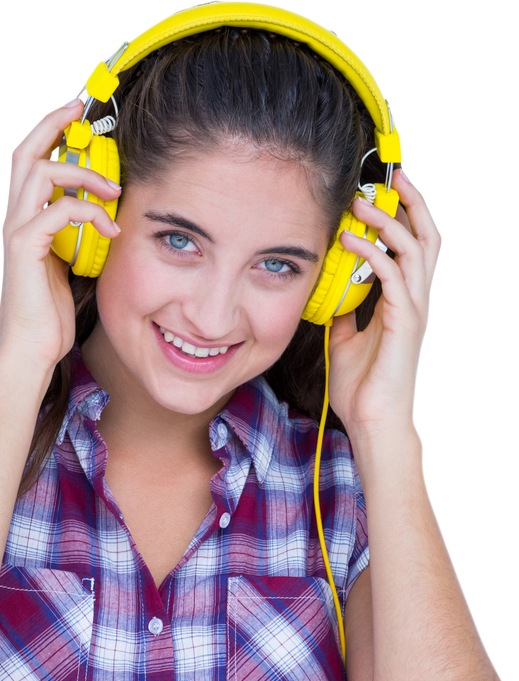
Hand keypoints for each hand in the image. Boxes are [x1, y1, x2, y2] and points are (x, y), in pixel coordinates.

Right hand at [0, 98, 121, 384]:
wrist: (29, 350)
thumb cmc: (48, 315)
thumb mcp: (67, 264)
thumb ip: (77, 235)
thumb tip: (105, 214)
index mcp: (22, 219)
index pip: (29, 161)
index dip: (49, 131)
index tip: (76, 112)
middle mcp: (13, 218)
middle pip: (24, 152)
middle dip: (53, 124)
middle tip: (82, 109)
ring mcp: (15, 231)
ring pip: (40, 173)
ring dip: (82, 173)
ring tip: (113, 189)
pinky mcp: (25, 248)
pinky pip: (59, 210)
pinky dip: (89, 212)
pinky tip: (111, 228)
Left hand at [326, 170, 443, 440]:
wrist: (374, 423)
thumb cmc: (362, 389)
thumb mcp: (346, 340)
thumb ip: (345, 312)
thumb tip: (332, 290)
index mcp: (406, 303)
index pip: (416, 247)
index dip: (407, 215)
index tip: (386, 190)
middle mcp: (417, 301)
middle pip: (430, 237)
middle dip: (414, 202)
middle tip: (392, 175)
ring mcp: (415, 310)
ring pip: (416, 248)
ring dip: (390, 220)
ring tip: (362, 204)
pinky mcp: (405, 322)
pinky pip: (393, 275)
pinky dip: (373, 253)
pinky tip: (350, 242)